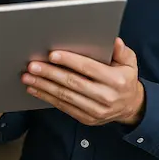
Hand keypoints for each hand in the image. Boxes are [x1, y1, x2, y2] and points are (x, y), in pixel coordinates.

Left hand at [21, 38, 144, 125]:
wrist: (131, 107)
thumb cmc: (125, 79)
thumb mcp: (129, 63)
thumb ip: (121, 51)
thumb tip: (114, 41)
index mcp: (117, 80)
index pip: (89, 68)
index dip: (69, 61)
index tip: (52, 55)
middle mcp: (106, 97)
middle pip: (72, 83)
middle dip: (50, 73)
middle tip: (33, 65)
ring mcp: (96, 111)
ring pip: (65, 96)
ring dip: (44, 86)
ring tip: (28, 77)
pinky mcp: (86, 118)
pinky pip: (63, 107)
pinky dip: (47, 97)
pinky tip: (35, 89)